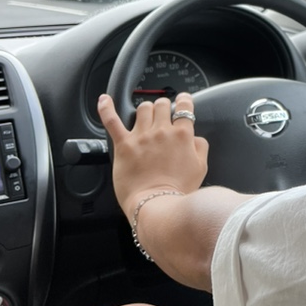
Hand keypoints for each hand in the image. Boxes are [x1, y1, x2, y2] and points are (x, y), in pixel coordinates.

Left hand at [97, 91, 208, 221]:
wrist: (157, 205)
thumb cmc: (178, 191)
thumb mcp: (201, 168)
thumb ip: (200, 147)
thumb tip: (195, 138)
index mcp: (182, 135)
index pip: (184, 107)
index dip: (183, 101)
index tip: (182, 100)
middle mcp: (162, 131)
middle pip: (162, 104)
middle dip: (163, 107)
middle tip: (162, 115)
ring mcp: (142, 136)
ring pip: (143, 108)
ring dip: (146, 109)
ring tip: (145, 116)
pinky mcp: (124, 145)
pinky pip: (112, 121)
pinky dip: (107, 108)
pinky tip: (104, 100)